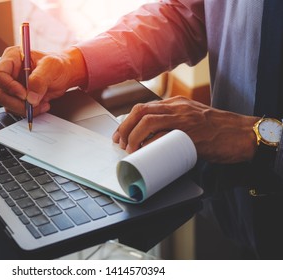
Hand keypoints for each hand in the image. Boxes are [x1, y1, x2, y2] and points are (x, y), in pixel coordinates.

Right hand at [0, 46, 86, 115]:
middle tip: (34, 103)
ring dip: (24, 108)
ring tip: (41, 104)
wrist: (65, 74)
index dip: (8, 87)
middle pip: (0, 93)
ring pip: (7, 104)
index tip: (24, 94)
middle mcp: (9, 72)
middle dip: (17, 103)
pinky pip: (16, 109)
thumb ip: (40, 79)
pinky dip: (29, 111)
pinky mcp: (17, 97)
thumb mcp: (52, 66)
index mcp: (12, 58)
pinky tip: (41, 105)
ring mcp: (12, 86)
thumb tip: (30, 97)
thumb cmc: (58, 65)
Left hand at [112, 96, 258, 163]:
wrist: (242, 134)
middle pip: (140, 111)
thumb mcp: (193, 119)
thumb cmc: (218, 130)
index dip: (127, 121)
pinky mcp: (190, 133)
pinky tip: (143, 151)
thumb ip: (175, 124)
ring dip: (132, 135)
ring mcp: (184, 118)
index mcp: (176, 103)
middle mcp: (177, 107)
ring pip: (147, 120)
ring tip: (129, 148)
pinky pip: (163, 135)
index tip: (120, 134)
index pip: (144, 107)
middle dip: (125, 127)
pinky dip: (149, 143)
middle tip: (119, 142)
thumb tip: (154, 141)